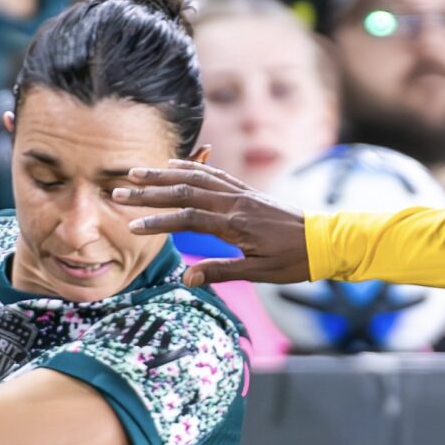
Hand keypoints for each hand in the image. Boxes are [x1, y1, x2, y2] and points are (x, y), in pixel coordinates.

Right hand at [111, 162, 312, 284]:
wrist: (324, 241)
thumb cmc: (293, 261)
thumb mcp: (259, 273)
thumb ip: (221, 272)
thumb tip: (186, 279)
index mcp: (236, 224)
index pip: (188, 218)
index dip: (158, 222)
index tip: (133, 228)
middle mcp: (235, 202)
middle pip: (184, 191)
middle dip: (149, 192)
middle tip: (120, 191)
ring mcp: (241, 193)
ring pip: (196, 178)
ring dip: (164, 175)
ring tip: (137, 172)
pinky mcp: (246, 191)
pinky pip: (214, 174)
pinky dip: (192, 167)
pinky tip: (174, 166)